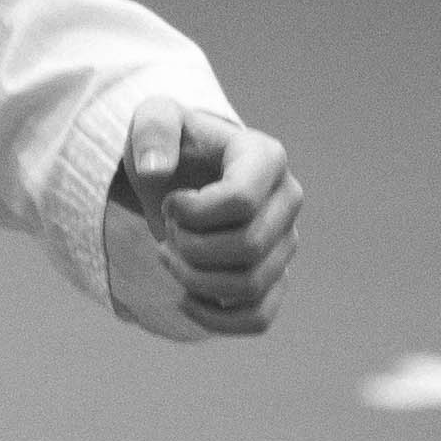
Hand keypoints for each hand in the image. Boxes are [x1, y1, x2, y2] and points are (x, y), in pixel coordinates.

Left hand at [103, 101, 299, 341]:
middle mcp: (288, 200)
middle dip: (190, 247)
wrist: (180, 177)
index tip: (171, 201)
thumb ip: (152, 129)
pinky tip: (185, 299)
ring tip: (170, 255)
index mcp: (267, 157)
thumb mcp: (152, 121)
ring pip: (249, 285)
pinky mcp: (274, 278)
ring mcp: (286, 242)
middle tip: (167, 231)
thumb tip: (155, 170)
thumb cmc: (170, 146)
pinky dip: (216, 319)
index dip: (192, 213)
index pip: (241, 202)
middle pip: (247, 248)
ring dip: (193, 280)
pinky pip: (259, 317)